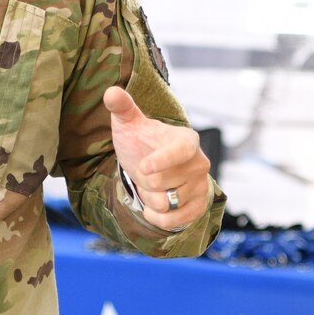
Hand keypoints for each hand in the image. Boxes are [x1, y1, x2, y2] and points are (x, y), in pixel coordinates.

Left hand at [103, 86, 211, 232]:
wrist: (156, 166)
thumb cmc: (142, 142)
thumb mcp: (130, 124)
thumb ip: (123, 107)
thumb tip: (111, 92)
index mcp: (187, 140)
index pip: (180, 152)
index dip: (162, 161)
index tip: (143, 167)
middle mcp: (200, 163)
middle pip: (162, 184)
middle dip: (144, 183)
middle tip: (144, 172)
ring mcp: (202, 186)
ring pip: (166, 204)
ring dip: (150, 199)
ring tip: (152, 186)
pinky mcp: (199, 207)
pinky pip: (176, 221)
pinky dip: (159, 219)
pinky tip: (153, 207)